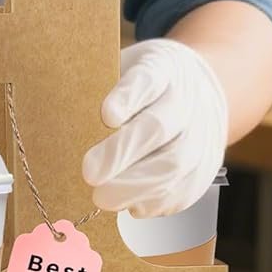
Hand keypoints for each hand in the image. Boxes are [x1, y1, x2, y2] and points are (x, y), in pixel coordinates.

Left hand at [81, 38, 228, 217]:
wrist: (201, 88)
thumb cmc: (145, 82)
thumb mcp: (126, 66)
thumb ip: (101, 88)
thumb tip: (63, 116)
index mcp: (163, 67)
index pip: (148, 79)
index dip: (128, 97)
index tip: (106, 115)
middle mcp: (188, 98)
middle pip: (160, 126)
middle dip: (123, 153)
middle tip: (90, 172)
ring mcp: (203, 133)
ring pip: (176, 163)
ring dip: (136, 187)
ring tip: (103, 198)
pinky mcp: (207, 165)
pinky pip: (187, 189)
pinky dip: (157, 202)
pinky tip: (132, 206)